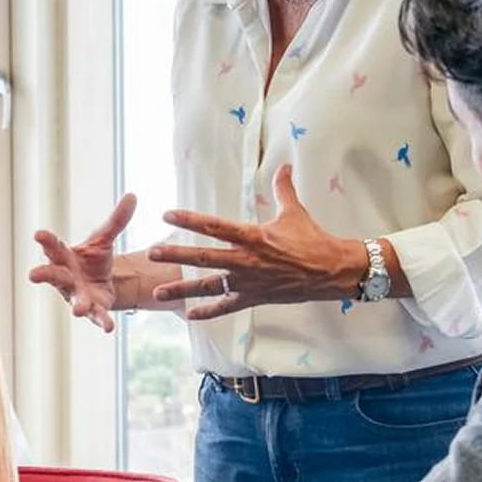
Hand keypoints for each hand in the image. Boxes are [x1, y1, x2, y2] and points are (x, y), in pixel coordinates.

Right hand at [29, 194, 137, 333]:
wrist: (102, 284)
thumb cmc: (93, 259)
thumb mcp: (105, 238)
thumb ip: (117, 220)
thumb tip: (133, 195)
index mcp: (64, 256)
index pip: (53, 246)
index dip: (45, 240)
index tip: (38, 234)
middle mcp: (66, 277)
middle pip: (52, 275)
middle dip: (42, 275)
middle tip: (32, 275)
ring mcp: (77, 295)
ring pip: (74, 300)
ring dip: (76, 305)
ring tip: (77, 310)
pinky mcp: (92, 309)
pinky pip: (97, 317)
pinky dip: (102, 322)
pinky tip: (109, 329)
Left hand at [147, 165, 365, 320]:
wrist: (330, 272)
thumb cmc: (313, 240)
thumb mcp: (295, 211)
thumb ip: (283, 188)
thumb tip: (283, 166)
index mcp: (252, 236)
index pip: (214, 226)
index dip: (189, 219)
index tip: (167, 213)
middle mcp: (246, 260)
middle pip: (203, 257)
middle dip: (175, 254)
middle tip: (151, 252)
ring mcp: (248, 282)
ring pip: (208, 286)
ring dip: (182, 289)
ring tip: (157, 292)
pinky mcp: (254, 298)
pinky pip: (226, 307)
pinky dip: (207, 312)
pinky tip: (189, 315)